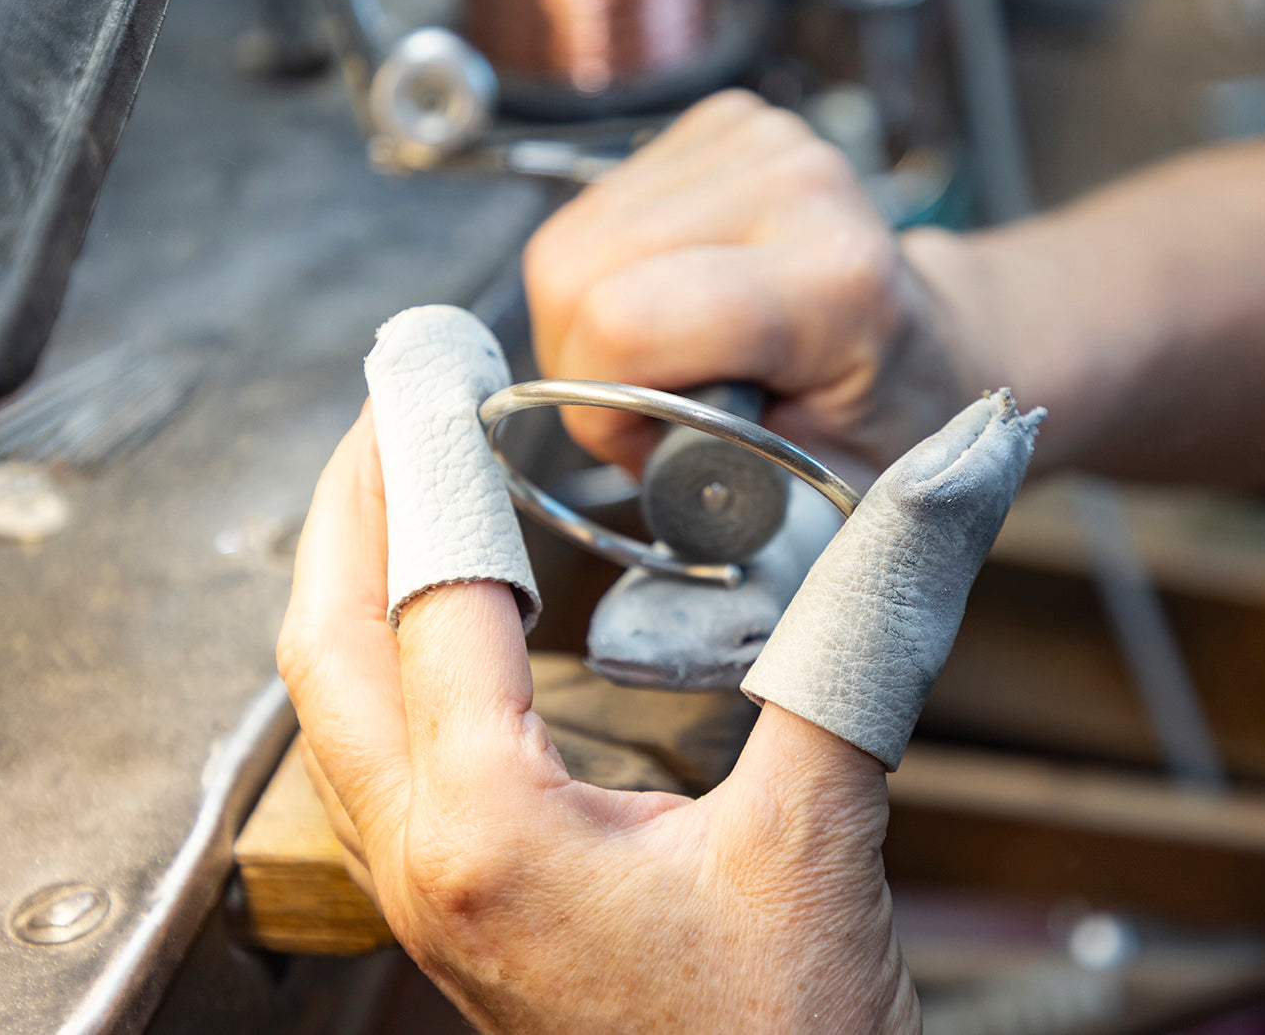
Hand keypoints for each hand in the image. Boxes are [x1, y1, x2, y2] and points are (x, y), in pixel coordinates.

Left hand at [277, 409, 919, 1033]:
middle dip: (350, 504)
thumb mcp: (825, 837)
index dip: (434, 464)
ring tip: (397, 479)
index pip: (434, 597)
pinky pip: (370, 745)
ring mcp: (419, 891)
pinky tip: (436, 612)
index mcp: (488, 833)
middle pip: (326, 640)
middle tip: (386, 399)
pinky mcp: (446, 902)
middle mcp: (421, 861)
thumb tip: (937, 493)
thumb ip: (863, 647)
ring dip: (354, 575)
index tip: (428, 362)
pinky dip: (384, 647)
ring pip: (331, 699)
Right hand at [524, 89, 980, 480]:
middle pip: (577, 272)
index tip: (646, 444)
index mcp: (837, 280)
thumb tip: (638, 449)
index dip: (603, 402)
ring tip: (670, 358)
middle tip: (651, 410)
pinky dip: (606, 275)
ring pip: (569, 242)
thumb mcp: (819, 494)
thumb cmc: (876, 424)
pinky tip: (672, 300)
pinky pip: (592, 211)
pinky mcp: (722, 123)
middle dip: (585, 366)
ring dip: (589, 323)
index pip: (625, 320)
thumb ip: (729, 487)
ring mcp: (759, 138)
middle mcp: (799, 184)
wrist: (928, 343)